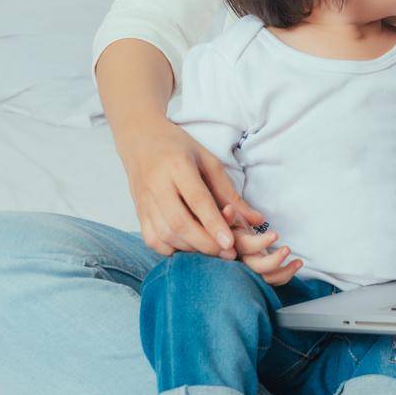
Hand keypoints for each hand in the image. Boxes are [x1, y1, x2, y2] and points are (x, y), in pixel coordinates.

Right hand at [121, 118, 267, 257]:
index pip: (197, 200)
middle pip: (179, 222)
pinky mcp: (138, 212)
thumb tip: (257, 219)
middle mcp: (157, 185)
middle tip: (227, 254)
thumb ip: (230, 192)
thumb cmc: (179, 148)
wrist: (140, 140)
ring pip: (164, 234)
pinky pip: (151, 239)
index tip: (231, 243)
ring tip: (212, 251)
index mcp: (177, 166)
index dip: (214, 223)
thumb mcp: (208, 161)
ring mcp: (144, 201)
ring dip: (190, 248)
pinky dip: (170, 249)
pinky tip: (188, 248)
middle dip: (204, 243)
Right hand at [225, 220, 304, 285]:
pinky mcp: (259, 272)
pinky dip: (285, 276)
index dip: (261, 243)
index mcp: (235, 244)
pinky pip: (272, 280)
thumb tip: (228, 210)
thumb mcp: (230, 216)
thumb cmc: (232, 222)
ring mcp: (251, 268)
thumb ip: (230, 215)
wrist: (230, 235)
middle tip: (287, 249)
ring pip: (265, 278)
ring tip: (299, 262)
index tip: (276, 235)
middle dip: (274, 261)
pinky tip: (297, 264)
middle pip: (256, 267)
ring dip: (283, 272)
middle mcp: (242, 259)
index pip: (246, 247)